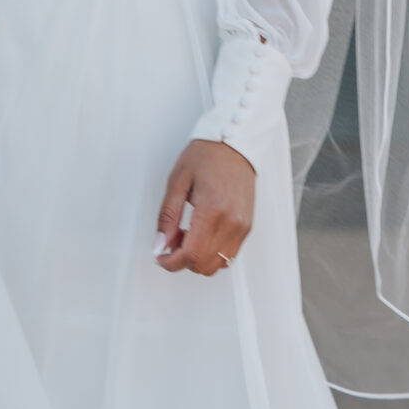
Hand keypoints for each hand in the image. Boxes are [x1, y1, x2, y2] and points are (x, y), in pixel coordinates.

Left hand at [155, 138, 254, 275]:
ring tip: (187, 234)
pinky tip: (202, 233)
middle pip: (204, 265)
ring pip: (217, 265)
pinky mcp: (247, 226)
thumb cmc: (207, 155)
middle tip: (172, 240)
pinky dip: (211, 252)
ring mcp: (242, 226)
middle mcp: (232, 222)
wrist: (234, 142)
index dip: (171, 263)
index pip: (191, 255)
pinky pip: (228, 255)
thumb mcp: (177, 181)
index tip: (160, 257)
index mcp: (212, 209)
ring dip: (198, 258)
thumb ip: (167, 217)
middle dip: (182, 260)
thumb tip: (160, 245)